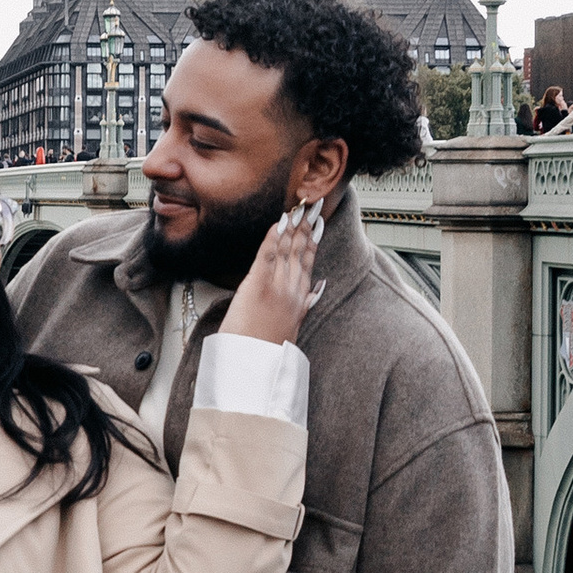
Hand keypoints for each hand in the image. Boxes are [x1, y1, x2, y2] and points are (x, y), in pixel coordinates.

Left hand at [218, 204, 322, 347]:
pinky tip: (278, 222)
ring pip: (287, 250)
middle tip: (314, 204)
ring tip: (299, 207)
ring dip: (293, 226)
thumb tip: (318, 288)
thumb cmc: (267, 350)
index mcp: (299, 300)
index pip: (309, 263)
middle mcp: (291, 291)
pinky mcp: (257, 286)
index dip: (313, 241)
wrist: (254, 367)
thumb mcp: (294, 326)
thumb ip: (306, 303)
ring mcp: (276, 288)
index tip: (318, 223)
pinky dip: (273, 237)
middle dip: (307, 226)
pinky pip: (267, 255)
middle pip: (301, 252)